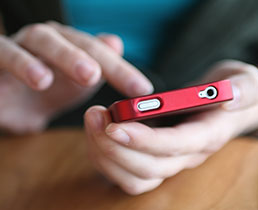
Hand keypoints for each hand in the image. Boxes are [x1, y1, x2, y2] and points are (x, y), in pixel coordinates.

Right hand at [0, 22, 152, 133]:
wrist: (10, 103)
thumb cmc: (47, 91)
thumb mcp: (76, 85)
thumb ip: (98, 67)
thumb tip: (116, 42)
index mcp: (70, 46)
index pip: (100, 53)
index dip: (122, 70)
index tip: (142, 90)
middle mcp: (49, 41)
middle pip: (73, 41)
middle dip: (90, 56)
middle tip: (98, 76)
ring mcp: (22, 45)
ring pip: (40, 40)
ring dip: (60, 55)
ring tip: (77, 77)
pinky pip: (4, 53)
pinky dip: (20, 63)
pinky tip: (39, 80)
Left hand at [84, 60, 257, 194]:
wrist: (225, 104)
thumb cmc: (231, 90)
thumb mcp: (246, 80)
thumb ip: (245, 88)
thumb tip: (228, 98)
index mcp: (208, 135)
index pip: (175, 146)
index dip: (144, 140)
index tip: (114, 124)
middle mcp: (188, 156)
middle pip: (149, 168)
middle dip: (116, 147)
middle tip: (94, 115)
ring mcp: (170, 161)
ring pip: (134, 178)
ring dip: (106, 155)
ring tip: (92, 121)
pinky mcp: (155, 159)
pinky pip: (126, 173)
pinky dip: (105, 157)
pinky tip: (97, 132)